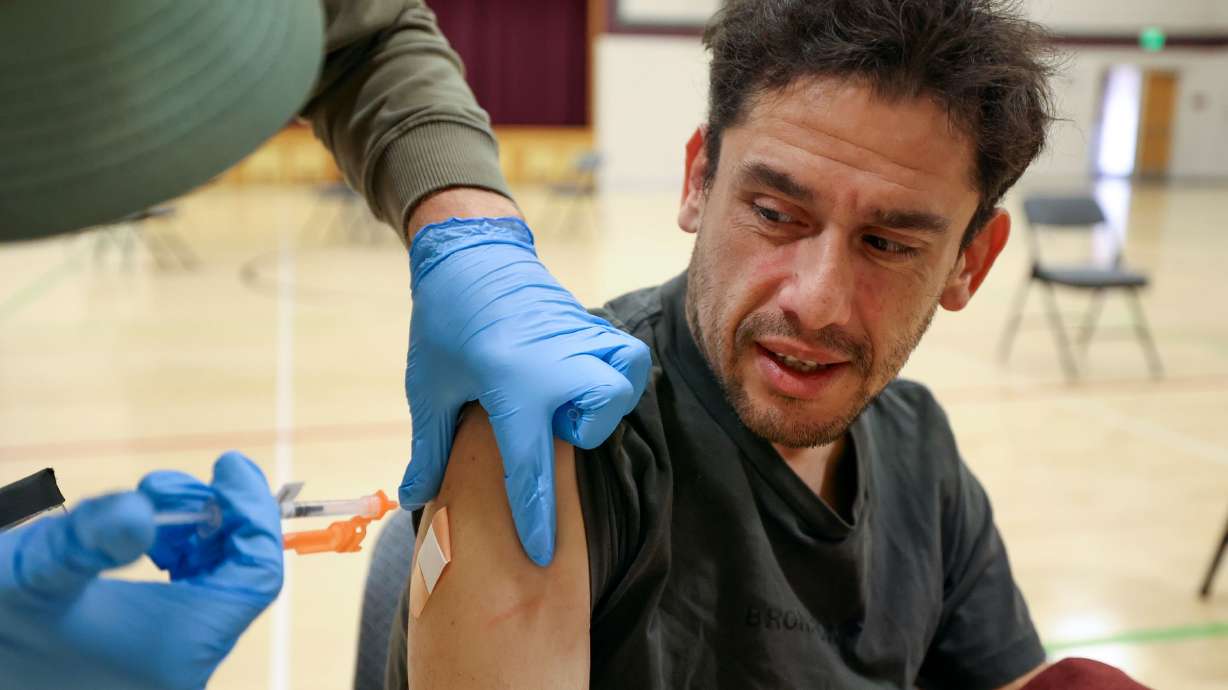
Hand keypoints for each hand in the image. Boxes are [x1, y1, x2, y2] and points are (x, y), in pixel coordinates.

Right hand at [0, 452, 281, 689]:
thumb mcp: (30, 572)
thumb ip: (85, 541)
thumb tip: (141, 511)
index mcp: (179, 649)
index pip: (258, 574)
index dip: (253, 513)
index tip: (229, 464)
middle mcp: (187, 665)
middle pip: (239, 573)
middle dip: (212, 514)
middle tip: (162, 482)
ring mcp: (172, 663)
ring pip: (216, 580)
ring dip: (192, 531)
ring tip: (146, 500)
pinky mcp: (154, 656)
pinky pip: (192, 596)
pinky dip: (178, 556)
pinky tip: (144, 535)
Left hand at [400, 217, 649, 565]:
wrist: (468, 251)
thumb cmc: (443, 321)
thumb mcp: (429, 387)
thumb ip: (429, 446)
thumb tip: (414, 497)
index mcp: (511, 383)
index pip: (530, 466)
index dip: (535, 519)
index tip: (541, 555)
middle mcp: (555, 362)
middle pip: (599, 418)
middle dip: (581, 433)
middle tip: (546, 421)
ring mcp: (579, 339)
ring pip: (624, 382)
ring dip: (602, 401)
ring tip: (566, 398)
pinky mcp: (590, 324)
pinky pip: (624, 357)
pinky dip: (613, 373)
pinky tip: (579, 378)